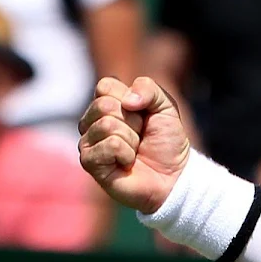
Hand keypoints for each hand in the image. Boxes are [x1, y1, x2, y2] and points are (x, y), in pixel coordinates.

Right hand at [78, 76, 190, 213]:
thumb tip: (127, 101)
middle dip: (133, 121)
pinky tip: (127, 163)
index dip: (131, 99)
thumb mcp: (166, 106)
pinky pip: (110, 145)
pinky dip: (127, 154)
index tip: (143, 115)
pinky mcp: (89, 162)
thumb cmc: (166, 141)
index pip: (105, 86)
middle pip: (104, 105)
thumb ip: (148, 88)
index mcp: (105, 103)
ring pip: (106, 125)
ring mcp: (88, 142)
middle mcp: (91, 121)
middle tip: (140, 136)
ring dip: (132, 139)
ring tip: (135, 150)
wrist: (172, 175)